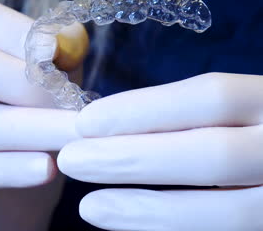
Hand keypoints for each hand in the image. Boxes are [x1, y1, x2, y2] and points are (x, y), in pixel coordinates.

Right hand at [0, 0, 87, 230]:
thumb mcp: (43, 85)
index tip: (53, 52)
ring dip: (34, 128)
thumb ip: (56, 61)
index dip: (3, 22)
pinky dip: (14, 167)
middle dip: (20, 79)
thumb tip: (69, 41)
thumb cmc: (24, 127)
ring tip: (78, 134)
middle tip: (71, 102)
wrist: (1, 200)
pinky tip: (46, 167)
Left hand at [58, 72, 262, 230]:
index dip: (144, 110)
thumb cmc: (260, 131)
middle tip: (71, 161)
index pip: (212, 97)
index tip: (85, 121)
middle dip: (134, 159)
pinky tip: (133, 225)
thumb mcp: (248, 109)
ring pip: (228, 211)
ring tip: (89, 209)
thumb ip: (203, 113)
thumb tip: (115, 125)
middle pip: (213, 155)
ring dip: (149, 212)